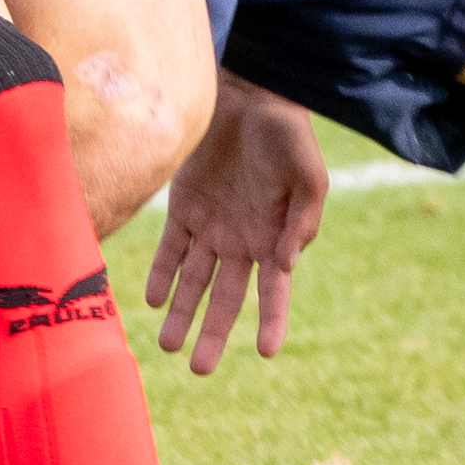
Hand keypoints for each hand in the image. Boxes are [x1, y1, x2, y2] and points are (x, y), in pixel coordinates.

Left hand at [142, 78, 330, 375]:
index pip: (273, 293)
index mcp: (276, 238)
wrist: (248, 94)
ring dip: (181, 313)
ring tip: (168, 345)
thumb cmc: (287, 133)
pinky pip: (171, 248)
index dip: (271, 322)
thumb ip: (304, 220)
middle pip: (225, 298)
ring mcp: (212, 226)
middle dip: (212, 333)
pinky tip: (154, 299)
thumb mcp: (309, 174)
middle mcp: (242, 241)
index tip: (266, 353)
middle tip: (199, 370)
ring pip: (193, 280)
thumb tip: (285, 264)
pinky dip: (162, 274)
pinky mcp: (184, 207)